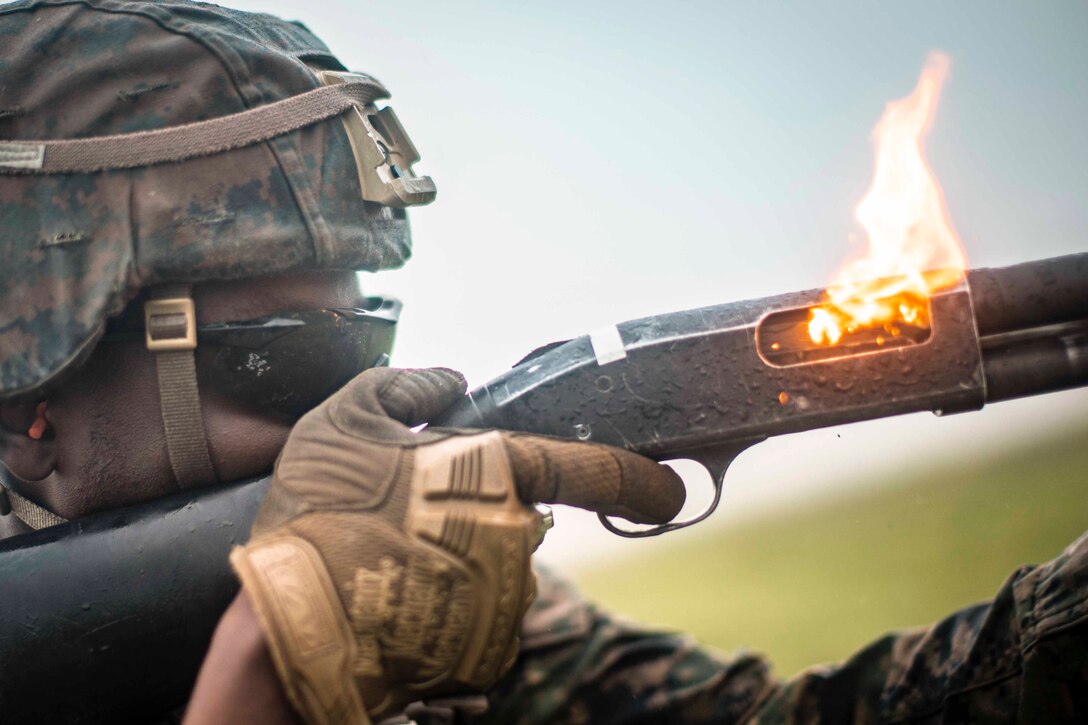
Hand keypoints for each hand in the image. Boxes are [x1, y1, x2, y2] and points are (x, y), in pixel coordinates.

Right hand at [231, 367, 683, 723]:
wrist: (291, 624)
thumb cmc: (320, 512)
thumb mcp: (347, 416)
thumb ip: (408, 386)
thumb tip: (453, 382)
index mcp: (496, 472)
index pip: (595, 472)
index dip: (641, 480)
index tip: (670, 491)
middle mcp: (515, 537)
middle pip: (516, 522)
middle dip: (472, 518)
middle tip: (404, 524)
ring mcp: (504, 599)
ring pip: (492, 571)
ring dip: (452, 564)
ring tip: (387, 563)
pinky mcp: (485, 650)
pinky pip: (474, 617)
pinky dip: (443, 608)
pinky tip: (394, 600)